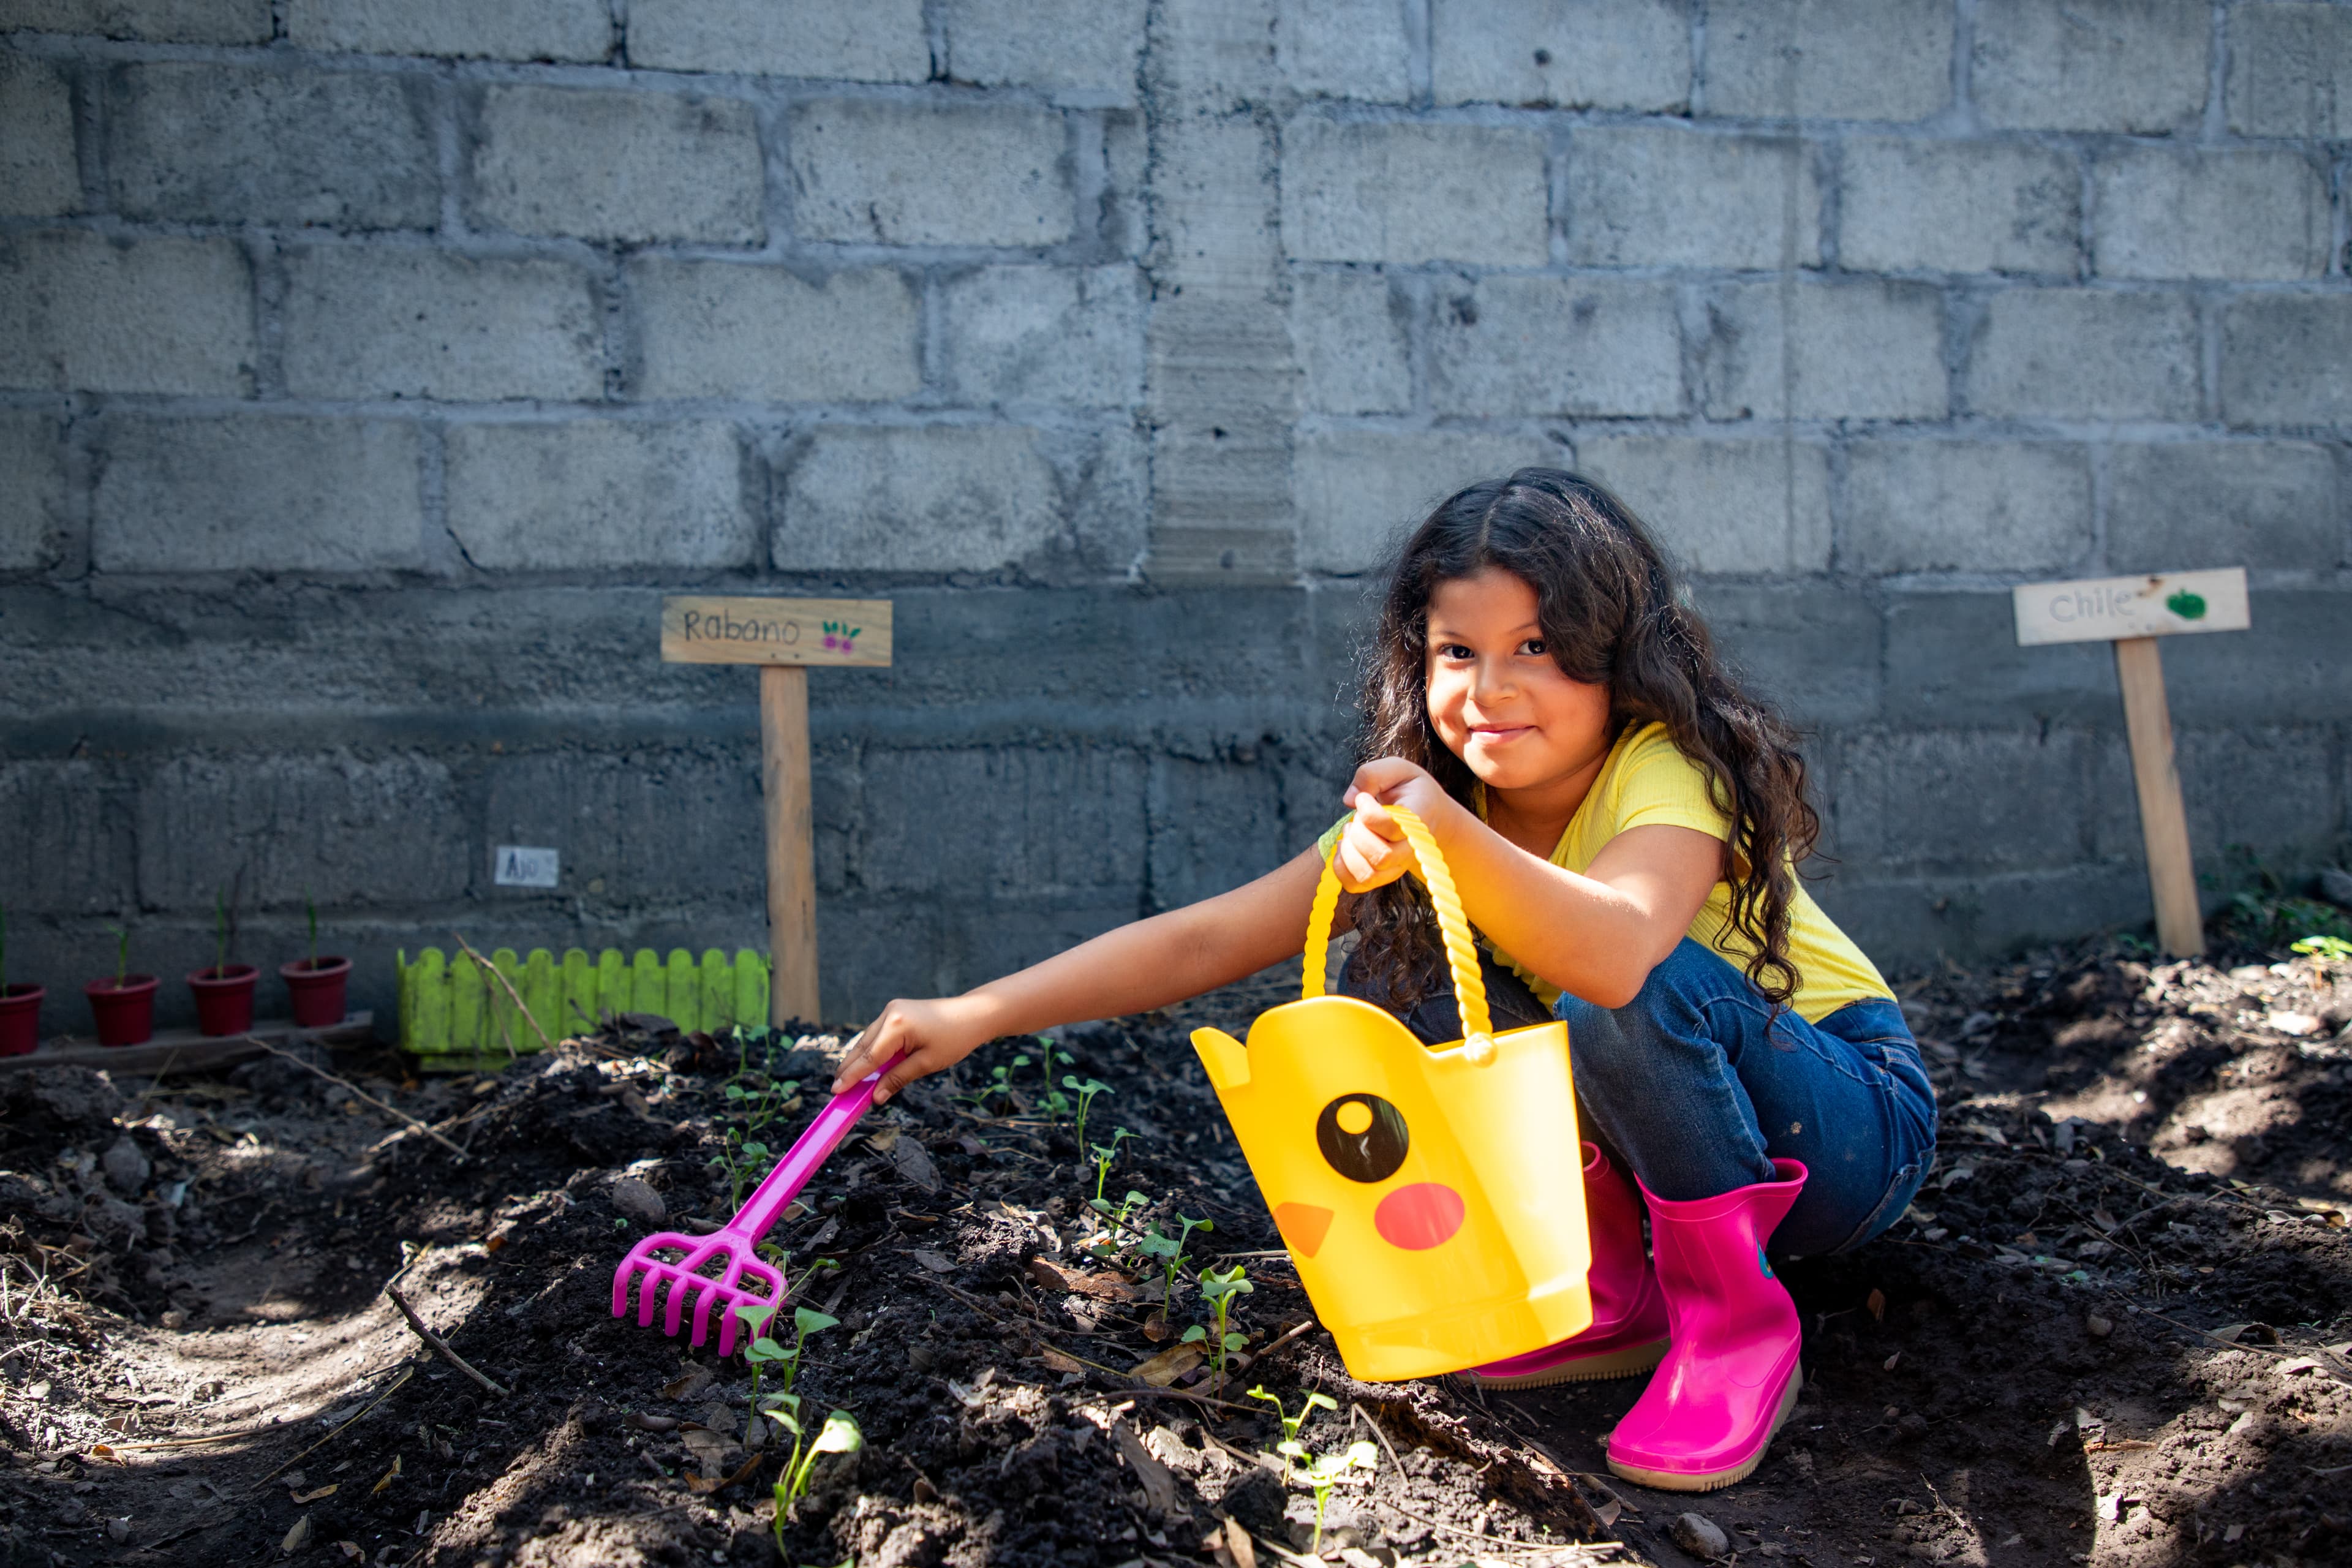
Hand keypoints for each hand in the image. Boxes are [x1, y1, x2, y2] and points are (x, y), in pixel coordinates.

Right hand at [828, 996, 995, 1104]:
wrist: (973, 1014)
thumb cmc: (955, 1039)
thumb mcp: (926, 1064)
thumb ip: (898, 1079)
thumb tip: (876, 1097)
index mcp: (897, 1025)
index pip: (869, 1057)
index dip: (851, 1076)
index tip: (836, 1091)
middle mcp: (889, 1014)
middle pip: (863, 1047)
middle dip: (849, 1069)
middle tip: (836, 1091)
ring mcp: (892, 1010)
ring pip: (868, 1040)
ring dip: (859, 1060)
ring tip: (847, 1081)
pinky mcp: (896, 1011)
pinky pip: (877, 1034)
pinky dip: (871, 1051)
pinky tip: (867, 1066)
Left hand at [1333, 758, 1455, 892]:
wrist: (1430, 815)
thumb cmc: (1410, 790)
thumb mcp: (1398, 769)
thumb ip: (1372, 774)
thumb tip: (1349, 799)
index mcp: (1418, 821)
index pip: (1389, 826)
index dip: (1367, 811)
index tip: (1364, 798)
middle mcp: (1412, 849)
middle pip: (1380, 856)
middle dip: (1358, 832)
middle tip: (1357, 817)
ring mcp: (1397, 866)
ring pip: (1368, 874)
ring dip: (1349, 851)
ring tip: (1350, 832)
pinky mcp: (1381, 875)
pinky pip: (1356, 885)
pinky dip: (1341, 868)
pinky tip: (1344, 847)